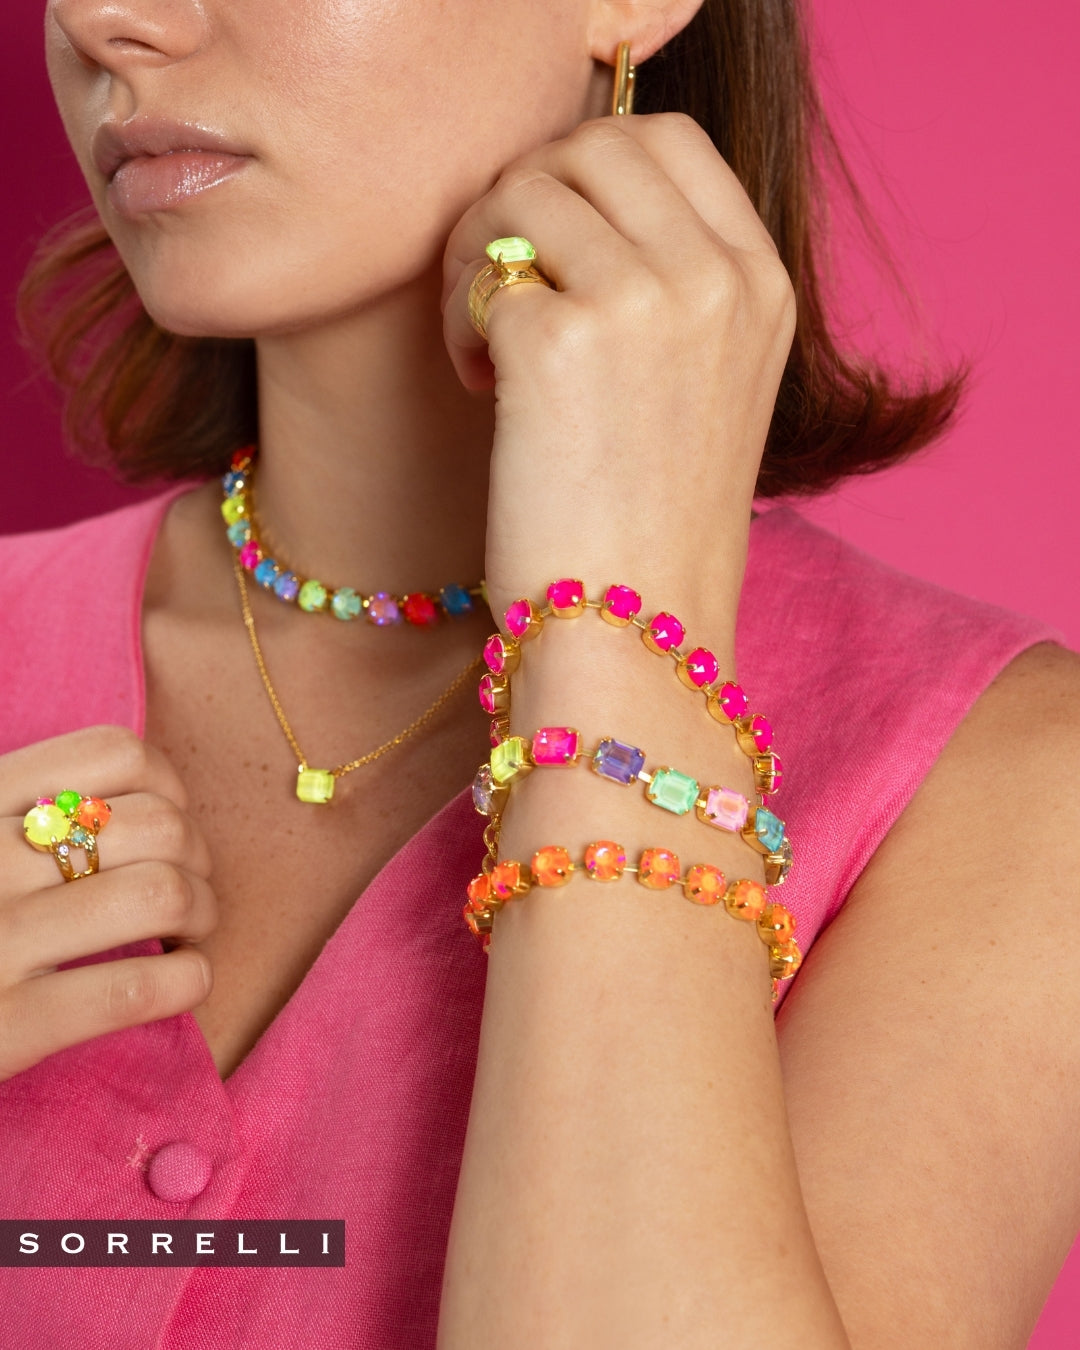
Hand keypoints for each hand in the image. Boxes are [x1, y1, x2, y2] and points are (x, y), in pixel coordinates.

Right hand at [0, 726, 216, 1081]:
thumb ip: (14, 809)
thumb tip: (136, 789)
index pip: (114, 754)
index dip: (168, 787)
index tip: (167, 825)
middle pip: (157, 824)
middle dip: (198, 859)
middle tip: (188, 892)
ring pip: (161, 893)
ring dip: (202, 914)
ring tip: (187, 935)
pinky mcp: (5, 1028)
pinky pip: (136, 987)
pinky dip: (187, 980)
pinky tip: (181, 983)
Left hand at [441, 112, 795, 635]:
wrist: (640, 633)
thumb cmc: (656, 525)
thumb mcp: (710, 386)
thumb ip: (672, 284)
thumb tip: (575, 201)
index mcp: (762, 283)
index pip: (666, 139)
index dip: (587, 173)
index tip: (558, 251)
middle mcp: (716, 277)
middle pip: (590, 144)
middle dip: (525, 200)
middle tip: (507, 287)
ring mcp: (645, 302)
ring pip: (522, 192)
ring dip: (481, 256)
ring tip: (489, 346)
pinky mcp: (561, 343)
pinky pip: (481, 274)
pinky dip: (459, 322)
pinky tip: (480, 388)